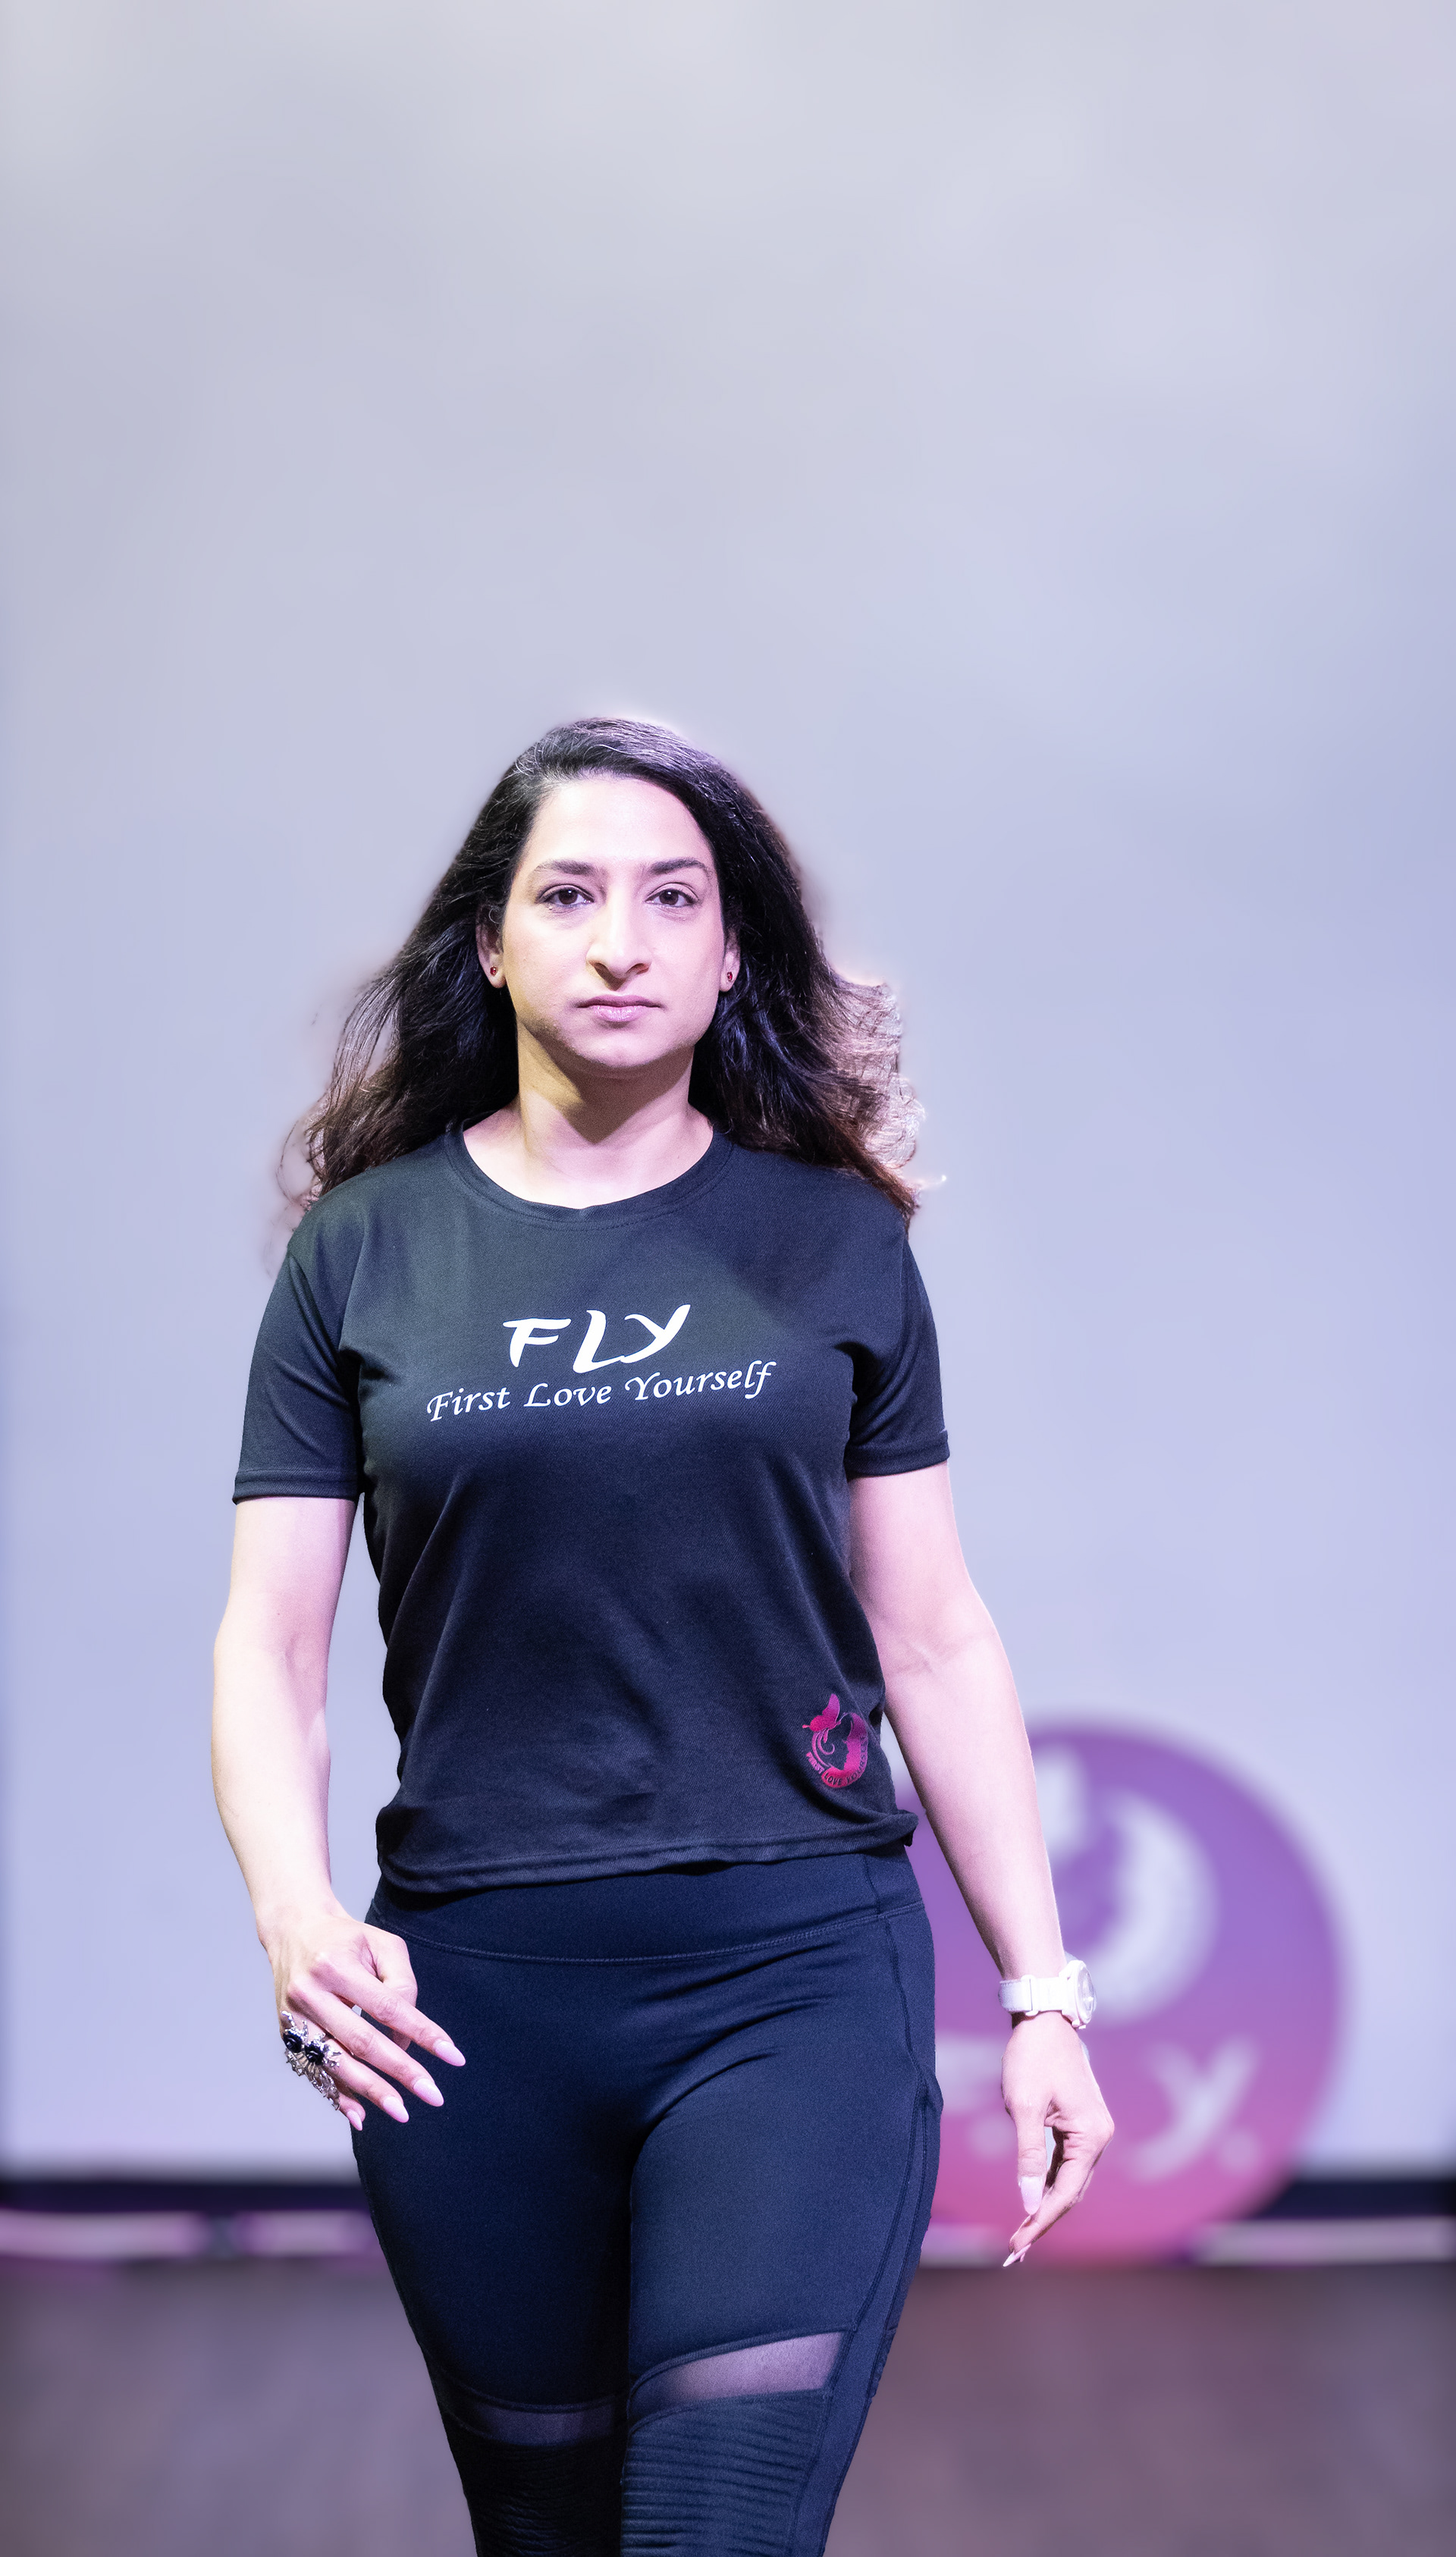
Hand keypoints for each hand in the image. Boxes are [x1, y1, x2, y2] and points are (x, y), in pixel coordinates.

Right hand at [267, 1905, 464, 2133]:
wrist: (293, 1931)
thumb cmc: (347, 1939)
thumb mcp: (382, 1945)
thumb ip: (402, 1984)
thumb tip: (406, 2036)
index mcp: (336, 1966)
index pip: (387, 2006)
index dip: (422, 2032)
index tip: (452, 2056)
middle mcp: (309, 1993)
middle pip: (361, 2041)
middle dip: (400, 2071)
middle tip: (433, 2094)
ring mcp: (293, 2018)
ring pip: (336, 2063)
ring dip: (371, 2091)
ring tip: (402, 2111)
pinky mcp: (287, 2035)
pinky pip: (316, 2072)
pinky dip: (339, 2096)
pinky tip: (360, 2115)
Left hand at [1000, 2012, 1112, 2259]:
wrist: (1043, 2020)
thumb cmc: (1031, 2058)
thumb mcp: (1023, 2107)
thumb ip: (1028, 2156)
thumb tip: (1027, 2202)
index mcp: (1092, 2136)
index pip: (1066, 2192)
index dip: (1041, 2221)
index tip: (1017, 2244)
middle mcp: (1099, 2137)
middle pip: (1072, 2192)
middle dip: (1043, 2220)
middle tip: (1015, 2250)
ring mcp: (1092, 2131)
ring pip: (1069, 2180)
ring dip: (1045, 2205)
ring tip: (1020, 2234)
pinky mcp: (1080, 2125)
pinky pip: (1066, 2164)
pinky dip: (1048, 2183)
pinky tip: (1031, 2200)